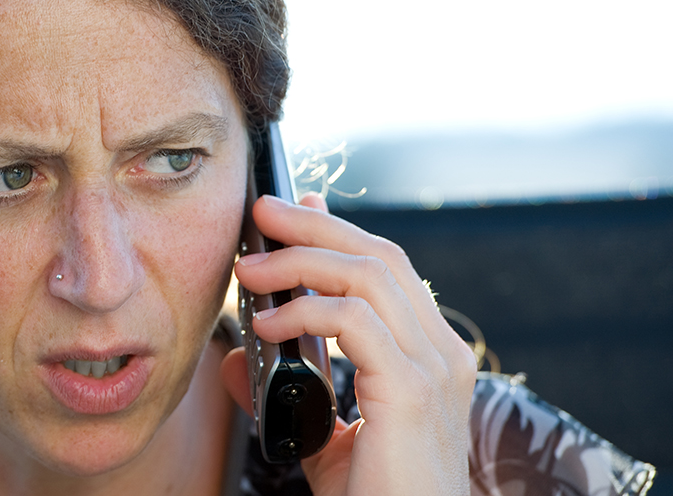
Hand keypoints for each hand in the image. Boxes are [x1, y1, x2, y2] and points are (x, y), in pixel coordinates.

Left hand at [219, 193, 475, 495]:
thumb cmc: (375, 495)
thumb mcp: (321, 433)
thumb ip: (285, 389)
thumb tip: (234, 358)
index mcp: (428, 354)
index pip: (387, 270)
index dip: (337, 232)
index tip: (292, 209)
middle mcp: (441, 352)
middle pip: (380, 256)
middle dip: (314, 226)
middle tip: (261, 212)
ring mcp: (433, 368)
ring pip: (368, 275)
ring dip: (299, 261)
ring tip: (248, 270)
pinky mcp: (412, 391)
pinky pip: (354, 322)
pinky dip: (304, 311)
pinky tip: (267, 324)